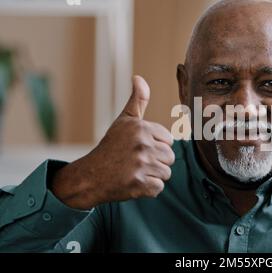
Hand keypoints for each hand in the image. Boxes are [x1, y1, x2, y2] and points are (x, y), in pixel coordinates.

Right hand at [51, 76, 174, 209]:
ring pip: (166, 173)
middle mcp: (142, 144)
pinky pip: (158, 188)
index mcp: (141, 128)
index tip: (139, 147)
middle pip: (170, 157)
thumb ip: (137, 101)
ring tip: (135, 171)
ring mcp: (141, 165)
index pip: (169, 140)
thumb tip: (139, 78)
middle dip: (156, 161)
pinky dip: (148, 189)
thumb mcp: (124, 121)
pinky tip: (134, 183)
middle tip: (136, 161)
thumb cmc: (111, 147)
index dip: (156, 145)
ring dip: (153, 175)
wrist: (90, 176)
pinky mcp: (139, 184)